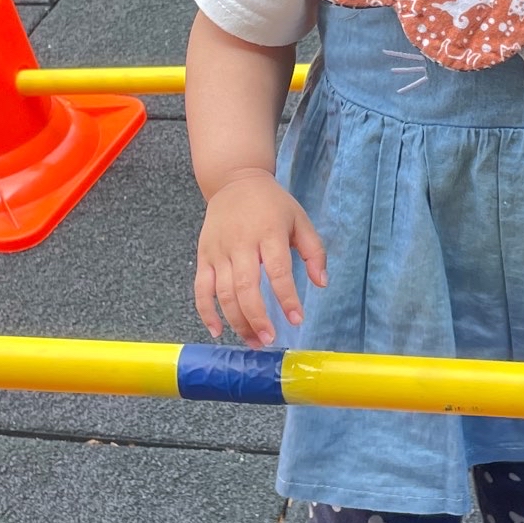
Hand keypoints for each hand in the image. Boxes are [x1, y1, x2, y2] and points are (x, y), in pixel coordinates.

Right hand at [194, 170, 325, 346]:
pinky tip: (217, 331)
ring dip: (237, 321)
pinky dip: (206, 312)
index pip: (278, 271)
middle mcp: (241, 243)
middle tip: (269, 339)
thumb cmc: (272, 205)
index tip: (296, 320)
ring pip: (223, 293)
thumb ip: (314, 251)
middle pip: (246, 287)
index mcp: (268, 233)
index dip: (286, 298)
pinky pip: (201, 289)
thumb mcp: (300, 220)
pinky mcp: (204, 256)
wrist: (235, 181)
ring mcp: (219, 251)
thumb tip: (322, 283)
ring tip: (253, 341)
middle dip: (257, 317)